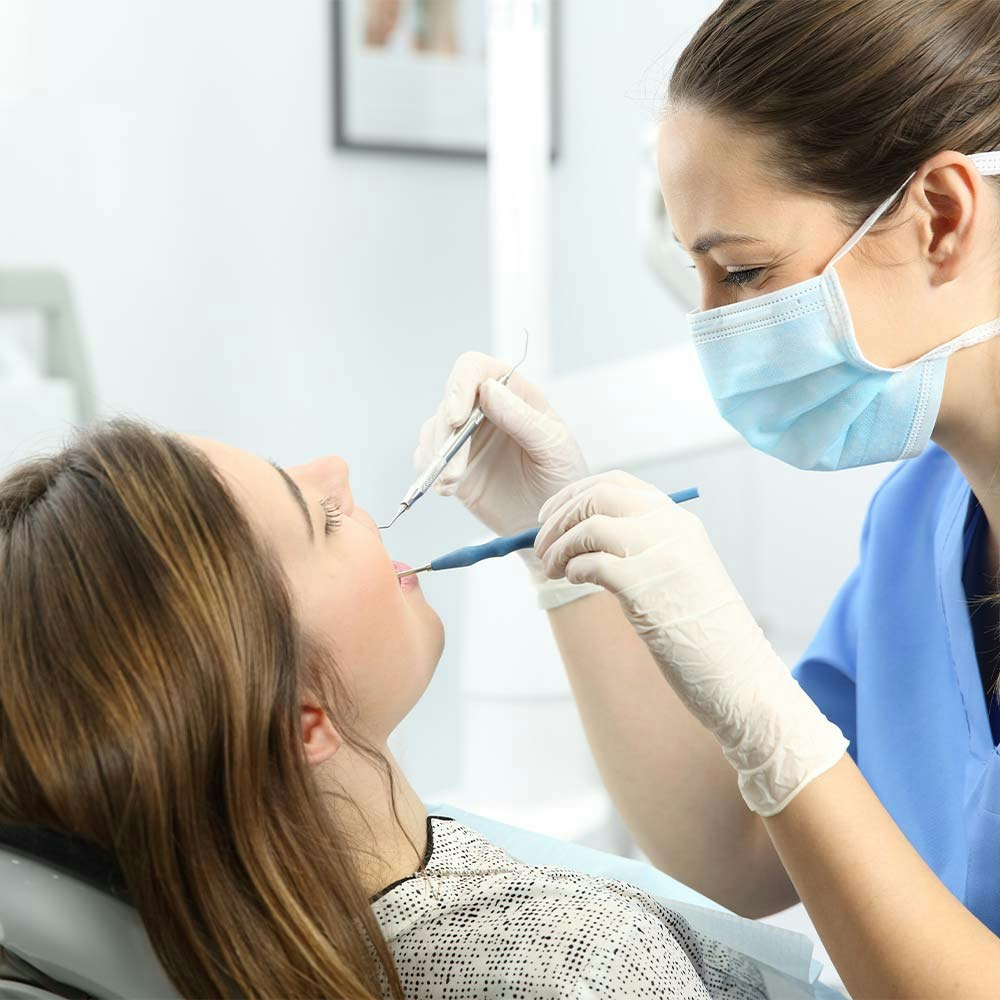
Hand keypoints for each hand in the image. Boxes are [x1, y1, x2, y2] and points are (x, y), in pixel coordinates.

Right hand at [414, 352, 587, 544]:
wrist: (550, 522)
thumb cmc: (562, 478)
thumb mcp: (553, 447)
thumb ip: (523, 418)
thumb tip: (488, 389)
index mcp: (513, 393)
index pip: (475, 369)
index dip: (460, 386)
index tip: (457, 417)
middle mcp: (485, 409)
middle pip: (448, 401)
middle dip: (446, 433)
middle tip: (455, 468)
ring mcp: (467, 436)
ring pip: (434, 429)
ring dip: (438, 456)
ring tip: (453, 483)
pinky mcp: (454, 463)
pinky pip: (427, 456)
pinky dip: (430, 471)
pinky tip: (448, 488)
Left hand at [533, 471, 848, 815]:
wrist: (740, 676)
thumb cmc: (702, 632)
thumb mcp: (679, 572)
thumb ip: (643, 547)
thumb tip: (581, 539)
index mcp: (678, 521)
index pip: (616, 482)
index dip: (574, 493)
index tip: (551, 516)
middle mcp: (671, 529)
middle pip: (597, 496)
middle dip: (559, 516)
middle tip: (541, 543)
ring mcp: (660, 555)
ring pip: (589, 525)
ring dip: (558, 546)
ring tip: (551, 569)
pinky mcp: (647, 588)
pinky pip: (592, 563)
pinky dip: (573, 569)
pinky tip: (573, 582)